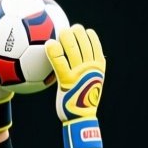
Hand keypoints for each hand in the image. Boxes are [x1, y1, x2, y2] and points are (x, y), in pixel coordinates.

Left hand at [45, 24, 104, 147]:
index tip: (83, 31)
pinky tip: (49, 44)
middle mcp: (90, 69)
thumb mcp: (89, 85)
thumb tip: (79, 62)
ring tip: (61, 31)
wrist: (81, 118)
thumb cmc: (82, 101)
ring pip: (73, 49)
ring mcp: (79, 73)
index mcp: (98, 69)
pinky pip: (60, 62)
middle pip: (84, 43)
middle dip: (77, 32)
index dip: (89, 36)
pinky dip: (55, 52)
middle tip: (70, 29)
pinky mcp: (68, 80)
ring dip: (67, 36)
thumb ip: (85, 72)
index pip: (96, 47)